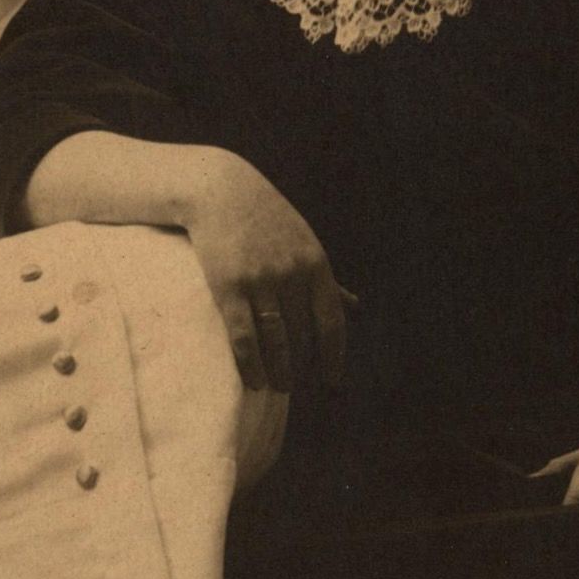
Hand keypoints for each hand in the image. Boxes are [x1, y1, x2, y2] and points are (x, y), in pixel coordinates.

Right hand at [173, 163, 352, 389]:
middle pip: (303, 336)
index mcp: (315, 264)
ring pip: (276, 341)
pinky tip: (254, 380)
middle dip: (302, 366)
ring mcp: (260, 281)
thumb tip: (356, 307)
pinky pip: (244, 337)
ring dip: (279, 372)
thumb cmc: (268, 220)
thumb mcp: (306, 243)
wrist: (221, 191)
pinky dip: (251, 364)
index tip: (332, 380)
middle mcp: (291, 274)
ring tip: (279, 387)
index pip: (333, 322)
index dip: (334, 356)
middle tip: (297, 385)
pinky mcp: (228, 287)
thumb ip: (328, 280)